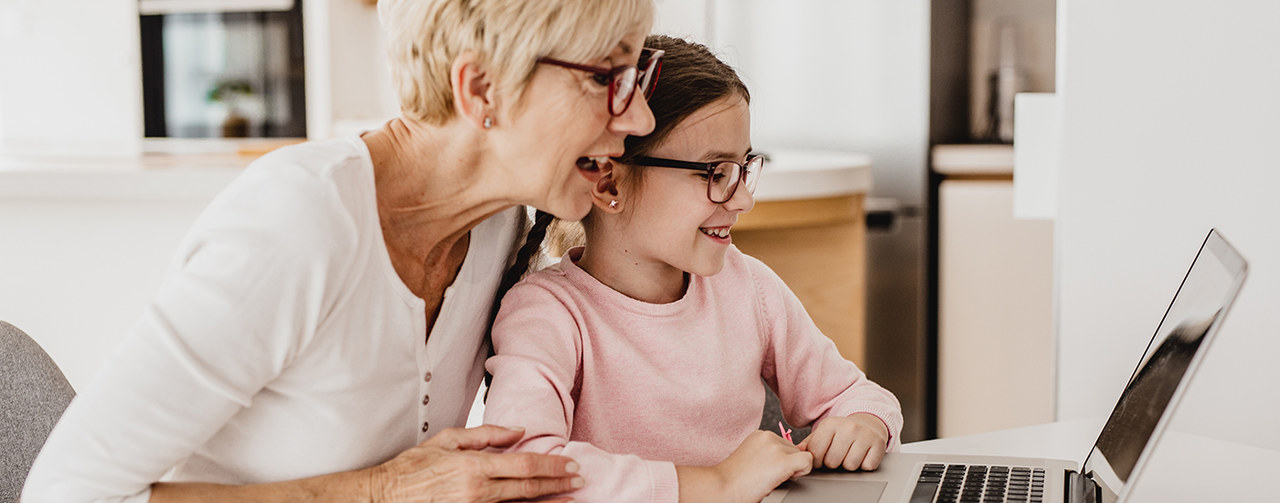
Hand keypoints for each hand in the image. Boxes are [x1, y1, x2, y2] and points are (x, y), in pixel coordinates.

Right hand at [370, 424, 582, 502]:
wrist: (383, 497)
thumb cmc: (412, 469)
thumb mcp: (447, 440)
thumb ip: (486, 435)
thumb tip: (518, 431)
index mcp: (474, 466)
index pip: (525, 465)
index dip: (553, 466)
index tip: (571, 466)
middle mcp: (478, 491)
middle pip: (528, 488)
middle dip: (558, 485)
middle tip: (580, 481)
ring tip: (570, 500)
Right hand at [705, 430, 812, 502]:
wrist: (721, 488)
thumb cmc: (732, 480)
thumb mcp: (751, 458)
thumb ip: (769, 454)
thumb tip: (794, 457)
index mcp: (759, 435)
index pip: (784, 445)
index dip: (781, 460)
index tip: (767, 471)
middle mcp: (768, 436)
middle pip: (794, 450)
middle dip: (788, 464)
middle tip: (768, 477)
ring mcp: (776, 447)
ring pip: (801, 456)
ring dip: (792, 470)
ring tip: (771, 479)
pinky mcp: (783, 461)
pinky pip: (808, 461)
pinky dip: (803, 472)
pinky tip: (786, 479)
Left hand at [796, 413, 888, 470]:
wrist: (868, 423)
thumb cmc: (842, 432)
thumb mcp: (824, 433)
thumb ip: (808, 444)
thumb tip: (795, 452)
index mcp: (830, 424)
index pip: (815, 454)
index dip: (817, 461)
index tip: (822, 457)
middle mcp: (848, 427)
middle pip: (832, 462)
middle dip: (833, 463)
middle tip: (839, 454)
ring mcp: (865, 435)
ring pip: (849, 466)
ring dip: (849, 464)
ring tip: (850, 453)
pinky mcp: (879, 444)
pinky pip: (866, 466)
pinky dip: (864, 464)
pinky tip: (862, 454)